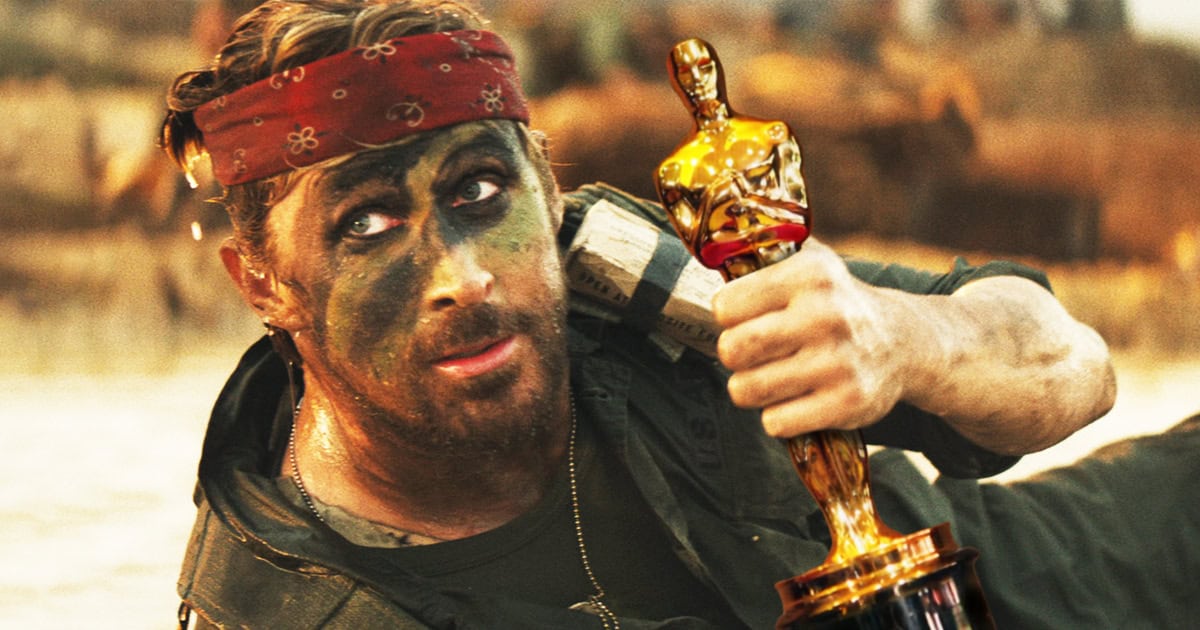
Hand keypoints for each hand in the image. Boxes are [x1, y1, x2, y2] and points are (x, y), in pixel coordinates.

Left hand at [712, 238, 909, 437]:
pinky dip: (777, 416)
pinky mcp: (847, 404)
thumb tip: (715, 249)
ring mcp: (838, 363)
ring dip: (750, 388)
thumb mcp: (809, 261)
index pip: (726, 306)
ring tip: (770, 375)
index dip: (727, 316)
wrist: (904, 343)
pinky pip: (775, 423)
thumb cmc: (837, 302)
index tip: (742, 318)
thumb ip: (762, 253)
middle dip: (733, 354)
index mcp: (811, 275)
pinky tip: (795, 398)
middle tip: (750, 352)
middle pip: (732, 349)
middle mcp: (826, 316)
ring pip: (746, 390)